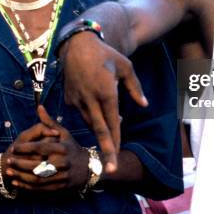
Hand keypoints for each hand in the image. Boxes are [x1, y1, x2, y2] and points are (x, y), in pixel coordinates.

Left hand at [4, 106, 89, 190]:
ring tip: (9, 173)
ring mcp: (62, 176)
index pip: (40, 148)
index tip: (14, 148)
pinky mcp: (60, 187)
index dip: (25, 148)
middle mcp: (62, 163)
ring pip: (37, 179)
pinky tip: (17, 183)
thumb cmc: (72, 148)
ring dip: (21, 177)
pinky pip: (41, 189)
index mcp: (62, 148)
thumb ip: (49, 122)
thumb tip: (39, 107)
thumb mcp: (64, 133)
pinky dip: (27, 187)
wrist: (89, 168)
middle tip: (8, 161)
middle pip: (37, 165)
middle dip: (20, 164)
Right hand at [60, 31, 146, 172]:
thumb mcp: (126, 67)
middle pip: (99, 130)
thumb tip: (144, 105)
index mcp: (106, 92)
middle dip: (105, 151)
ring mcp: (77, 100)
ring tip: (114, 126)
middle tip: (109, 168)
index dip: (115, 141)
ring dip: (101, 128)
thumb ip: (135, 88)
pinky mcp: (69, 99)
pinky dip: (91, 116)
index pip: (112, 123)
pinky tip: (99, 110)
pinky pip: (81, 113)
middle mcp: (90, 99)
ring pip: (90, 122)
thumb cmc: (106, 55)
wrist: (77, 45)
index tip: (116, 157)